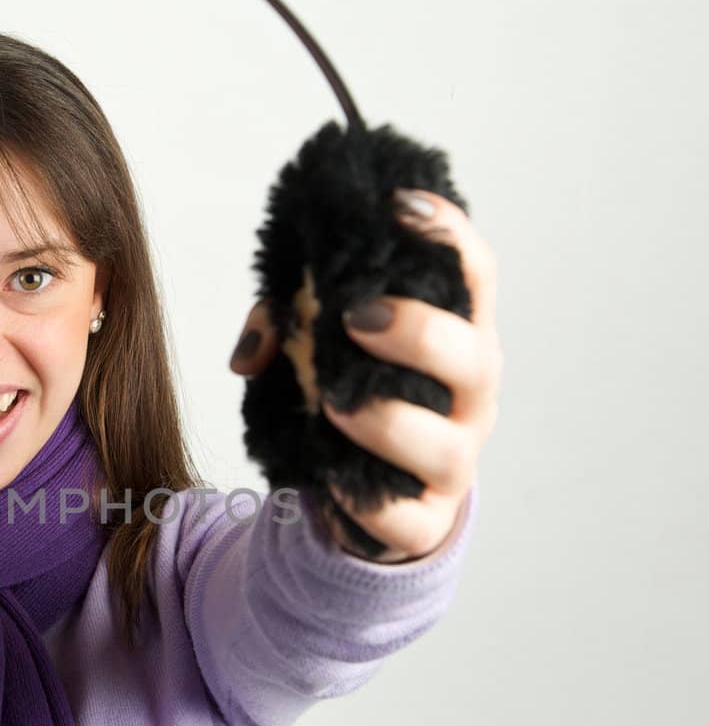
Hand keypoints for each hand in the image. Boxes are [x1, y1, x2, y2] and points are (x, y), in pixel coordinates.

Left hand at [228, 188, 501, 561]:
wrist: (368, 501)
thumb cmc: (352, 401)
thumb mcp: (315, 352)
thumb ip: (282, 330)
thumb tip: (251, 348)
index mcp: (453, 338)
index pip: (475, 276)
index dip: (448, 234)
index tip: (399, 205)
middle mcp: (467, 397)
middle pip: (474, 357)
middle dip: (419, 332)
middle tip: (355, 318)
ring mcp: (453, 461)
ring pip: (445, 444)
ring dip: (388, 419)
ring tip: (333, 403)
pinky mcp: (425, 520)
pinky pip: (407, 518)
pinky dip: (367, 501)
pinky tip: (329, 480)